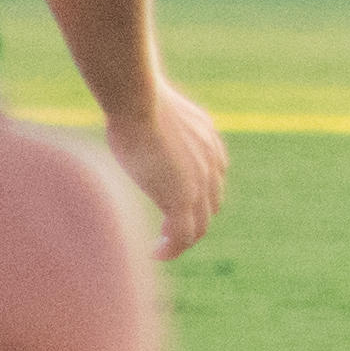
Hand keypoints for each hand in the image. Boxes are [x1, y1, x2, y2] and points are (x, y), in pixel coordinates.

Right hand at [103, 84, 229, 257]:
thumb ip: (159, 120)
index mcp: (210, 144)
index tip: (174, 209)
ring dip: (181, 242)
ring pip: (198, 226)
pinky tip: (155, 254)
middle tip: (167, 235)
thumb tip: (136, 111)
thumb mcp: (159, 109)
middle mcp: (212, 165)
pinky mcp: (182, 198)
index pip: (212, 182)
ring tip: (162, 250)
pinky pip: (181, 235)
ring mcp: (200, 184)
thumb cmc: (136, 96)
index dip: (197, 200)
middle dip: (192, 224)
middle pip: (210, 207)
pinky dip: (171, 249)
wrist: (139, 100)